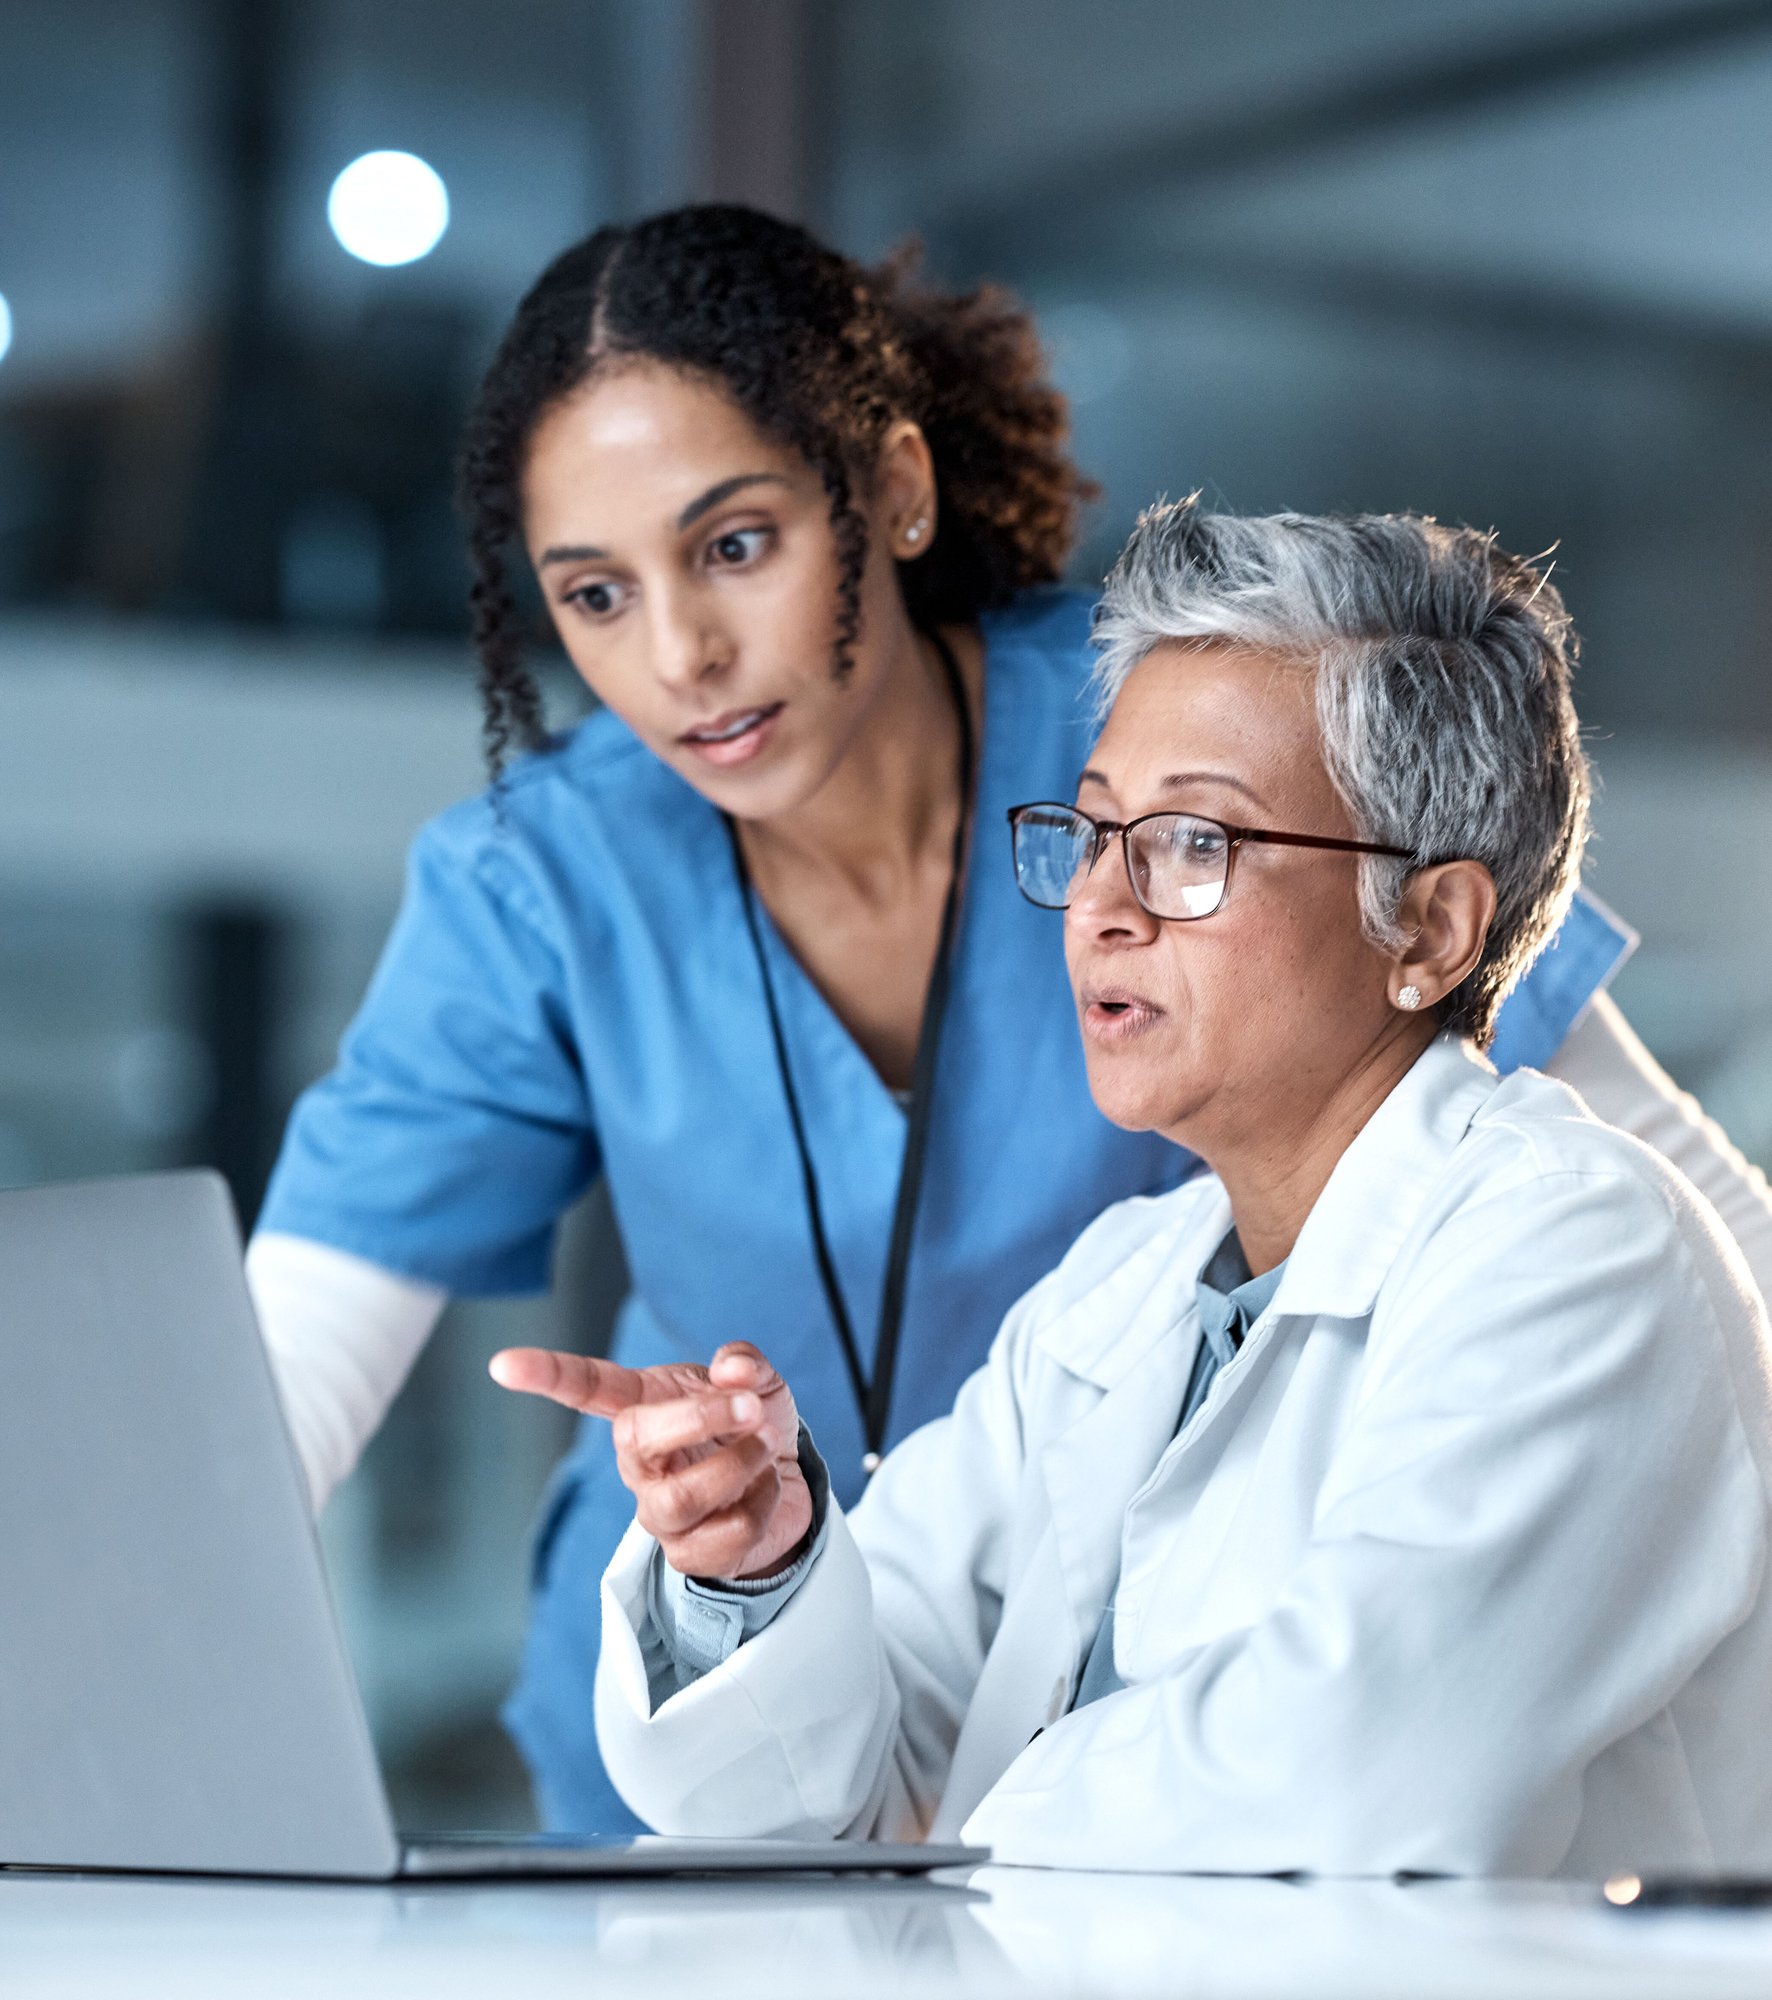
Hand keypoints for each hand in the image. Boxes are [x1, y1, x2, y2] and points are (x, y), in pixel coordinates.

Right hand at [488, 1341, 811, 1581]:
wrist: (786, 1484)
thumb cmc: (751, 1425)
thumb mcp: (757, 1381)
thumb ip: (745, 1364)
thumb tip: (731, 1367)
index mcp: (644, 1407)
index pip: (586, 1388)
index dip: (547, 1375)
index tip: (503, 1364)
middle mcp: (639, 1463)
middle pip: (636, 1440)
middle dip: (699, 1418)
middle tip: (749, 1408)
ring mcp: (658, 1512)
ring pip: (681, 1497)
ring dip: (738, 1466)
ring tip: (765, 1448)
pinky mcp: (689, 1554)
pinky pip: (725, 1535)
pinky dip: (762, 1504)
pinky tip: (764, 1491)